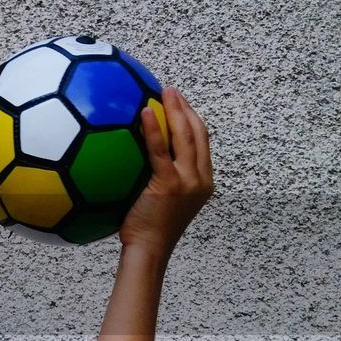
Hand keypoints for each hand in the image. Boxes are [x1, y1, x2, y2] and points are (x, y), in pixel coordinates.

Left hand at [118, 86, 214, 260]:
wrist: (149, 250)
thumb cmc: (147, 228)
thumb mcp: (161, 200)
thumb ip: (159, 176)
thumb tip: (137, 153)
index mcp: (203, 181)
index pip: (202, 141)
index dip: (192, 118)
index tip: (178, 102)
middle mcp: (200, 179)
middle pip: (199, 133)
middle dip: (186, 108)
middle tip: (170, 91)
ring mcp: (188, 181)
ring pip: (186, 136)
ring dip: (175, 110)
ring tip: (162, 92)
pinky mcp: (169, 184)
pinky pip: (161, 150)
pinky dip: (155, 129)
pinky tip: (143, 112)